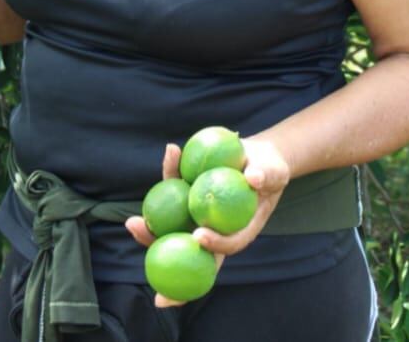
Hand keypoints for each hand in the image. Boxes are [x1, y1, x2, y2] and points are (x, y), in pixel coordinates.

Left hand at [124, 137, 291, 307]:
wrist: (258, 158)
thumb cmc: (270, 171)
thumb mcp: (275, 173)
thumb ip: (267, 175)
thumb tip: (254, 177)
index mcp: (236, 232)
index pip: (224, 247)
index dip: (212, 247)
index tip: (200, 235)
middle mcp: (211, 229)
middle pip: (186, 250)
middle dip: (162, 257)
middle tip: (148, 247)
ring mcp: (194, 215)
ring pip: (170, 227)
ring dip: (149, 229)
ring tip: (133, 223)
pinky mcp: (186, 195)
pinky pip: (173, 187)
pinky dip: (170, 172)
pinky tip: (171, 152)